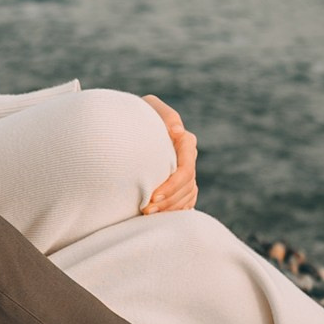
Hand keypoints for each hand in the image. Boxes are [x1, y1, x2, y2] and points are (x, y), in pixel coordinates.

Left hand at [140, 96, 197, 212]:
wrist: (133, 126)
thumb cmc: (140, 114)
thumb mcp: (150, 107)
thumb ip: (165, 115)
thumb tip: (178, 132)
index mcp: (185, 142)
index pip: (185, 170)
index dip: (171, 186)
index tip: (152, 196)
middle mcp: (190, 158)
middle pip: (186, 187)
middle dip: (167, 201)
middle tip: (145, 210)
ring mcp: (188, 172)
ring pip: (187, 197)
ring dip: (169, 209)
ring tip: (145, 214)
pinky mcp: (182, 184)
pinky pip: (185, 203)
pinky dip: (174, 212)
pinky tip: (158, 216)